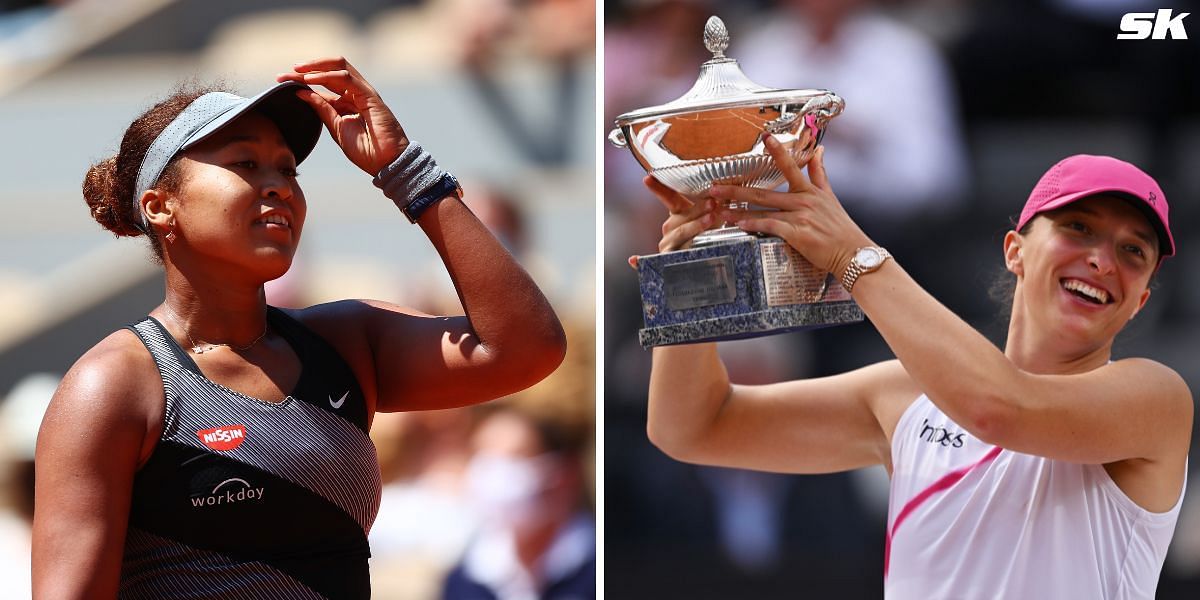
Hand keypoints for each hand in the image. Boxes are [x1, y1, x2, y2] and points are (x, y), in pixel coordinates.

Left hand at [277, 57, 408, 174]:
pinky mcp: (369, 95)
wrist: (386, 163)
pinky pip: (346, 79)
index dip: (302, 80)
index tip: (281, 81)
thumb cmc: (366, 151)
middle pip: (329, 71)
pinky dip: (327, 76)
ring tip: (295, 72)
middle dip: (306, 69)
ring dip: (314, 67)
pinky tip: (310, 80)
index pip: (323, 84)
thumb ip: (322, 109)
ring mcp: (363, 92)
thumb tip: (301, 93)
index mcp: (347, 102)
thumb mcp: (336, 128)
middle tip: (284, 74)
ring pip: (338, 67)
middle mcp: (355, 93)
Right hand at [627, 176, 717, 268]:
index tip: (648, 178)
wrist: (707, 261)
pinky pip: (656, 260)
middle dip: (698, 209)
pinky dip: (642, 260)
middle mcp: (670, 228)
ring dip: (694, 226)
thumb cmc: (709, 237)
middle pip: (682, 217)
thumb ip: (716, 206)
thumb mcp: (714, 219)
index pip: (670, 198)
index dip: (659, 189)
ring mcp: (668, 244)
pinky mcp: (667, 259)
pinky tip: (634, 259)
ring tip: (710, 219)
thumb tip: (725, 194)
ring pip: (680, 234)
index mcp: (679, 215)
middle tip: (713, 203)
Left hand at [707, 138, 872, 278]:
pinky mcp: (798, 233)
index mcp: (809, 190)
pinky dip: (754, 225)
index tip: (764, 137)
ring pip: (763, 210)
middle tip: (715, 187)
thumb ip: (820, 173)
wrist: (853, 252)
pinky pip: (771, 226)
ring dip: (738, 211)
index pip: (791, 165)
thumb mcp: (830, 196)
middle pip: (763, 192)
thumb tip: (820, 149)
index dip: (777, 150)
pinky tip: (740, 226)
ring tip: (719, 210)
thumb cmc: (840, 228)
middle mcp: (803, 200)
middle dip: (736, 189)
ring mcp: (800, 216)